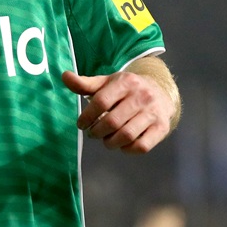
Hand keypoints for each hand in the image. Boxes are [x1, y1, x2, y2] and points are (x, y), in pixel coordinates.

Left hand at [62, 66, 176, 153]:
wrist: (160, 91)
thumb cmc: (126, 89)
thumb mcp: (107, 83)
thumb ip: (85, 83)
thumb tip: (64, 76)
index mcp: (126, 82)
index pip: (101, 101)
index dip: (87, 116)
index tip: (81, 124)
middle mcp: (142, 96)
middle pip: (112, 121)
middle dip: (97, 132)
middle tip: (92, 133)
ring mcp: (153, 112)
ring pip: (126, 135)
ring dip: (110, 142)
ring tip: (106, 140)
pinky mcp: (162, 128)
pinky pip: (142, 146)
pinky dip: (128, 149)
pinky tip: (122, 145)